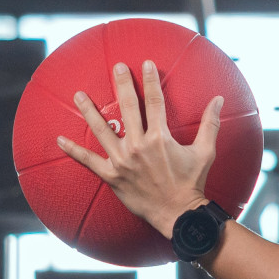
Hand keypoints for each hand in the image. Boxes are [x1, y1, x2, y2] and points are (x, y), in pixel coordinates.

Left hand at [56, 61, 222, 236]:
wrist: (177, 214)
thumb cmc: (192, 183)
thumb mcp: (205, 152)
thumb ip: (210, 123)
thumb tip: (219, 99)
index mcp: (160, 137)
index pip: (155, 101)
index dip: (150, 80)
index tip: (145, 64)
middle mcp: (139, 145)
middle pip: (128, 107)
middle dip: (122, 84)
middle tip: (116, 66)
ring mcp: (122, 160)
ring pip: (102, 129)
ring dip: (89, 110)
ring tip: (78, 95)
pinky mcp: (111, 175)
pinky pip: (88, 161)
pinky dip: (73, 151)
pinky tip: (59, 140)